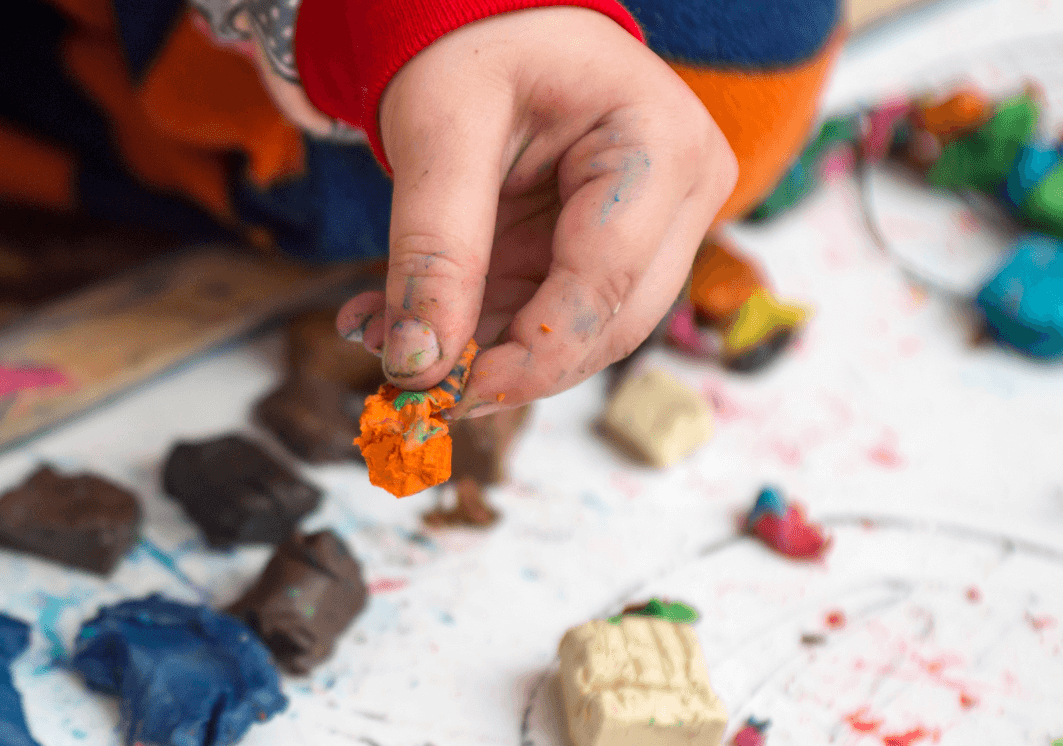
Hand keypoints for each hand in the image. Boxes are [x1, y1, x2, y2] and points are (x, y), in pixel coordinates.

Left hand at [336, 7, 735, 414]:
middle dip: (503, 367)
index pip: (605, 283)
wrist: (485, 28)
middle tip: (409, 389)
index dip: (530, 354)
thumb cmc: (475, 50)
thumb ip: (433, 249)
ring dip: (474, 353)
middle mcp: (682, 196)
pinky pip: (543, 318)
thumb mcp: (441, 134)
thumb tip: (416, 364)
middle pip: (604, 325)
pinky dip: (470, 331)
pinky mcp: (604, 255)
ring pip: (573, 336)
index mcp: (663, 147)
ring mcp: (652, 230)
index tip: (447, 393)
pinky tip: (398, 324)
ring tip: (380, 338)